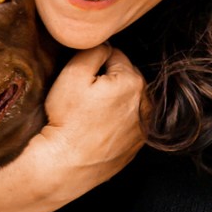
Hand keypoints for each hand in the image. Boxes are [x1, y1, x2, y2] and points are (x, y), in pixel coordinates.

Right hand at [36, 44, 146, 192]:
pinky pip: (128, 123)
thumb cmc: (67, 121)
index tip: (80, 81)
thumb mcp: (73, 74)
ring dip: (114, 102)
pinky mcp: (137, 146)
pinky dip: (116, 122)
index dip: (93, 65)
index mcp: (134, 82)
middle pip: (124, 78)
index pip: (115, 56)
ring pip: (128, 101)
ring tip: (90, 115)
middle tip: (83, 99)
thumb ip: (93, 50)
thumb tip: (105, 44)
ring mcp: (144, 128)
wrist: (64, 167)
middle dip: (107, 82)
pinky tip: (97, 130)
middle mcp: (146, 104)